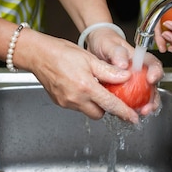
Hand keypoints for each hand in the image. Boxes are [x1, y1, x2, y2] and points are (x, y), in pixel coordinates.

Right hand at [26, 35, 149, 123]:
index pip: (111, 105)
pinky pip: (76, 107)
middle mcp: (76, 98)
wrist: (38, 55)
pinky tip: (79, 86)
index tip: (133, 118)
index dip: (124, 112)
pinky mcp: (60, 103)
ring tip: (90, 85)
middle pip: (99, 113)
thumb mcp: (90, 59)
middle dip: (106, 107)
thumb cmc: (61, 53)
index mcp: (86, 87)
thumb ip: (109, 71)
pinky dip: (82, 100)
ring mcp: (66, 103)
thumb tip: (125, 77)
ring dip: (93, 103)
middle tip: (107, 93)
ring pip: (87, 110)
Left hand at [86, 28, 163, 117]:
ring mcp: (132, 82)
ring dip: (144, 107)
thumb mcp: (108, 44)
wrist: (94, 47)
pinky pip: (128, 102)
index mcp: (140, 59)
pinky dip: (128, 109)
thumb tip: (123, 64)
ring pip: (143, 97)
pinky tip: (125, 114)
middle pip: (152, 86)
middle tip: (148, 106)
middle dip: (153, 98)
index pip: (153, 64)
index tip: (152, 79)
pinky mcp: (123, 91)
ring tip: (139, 114)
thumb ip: (116, 52)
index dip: (156, 72)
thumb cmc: (105, 42)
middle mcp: (139, 72)